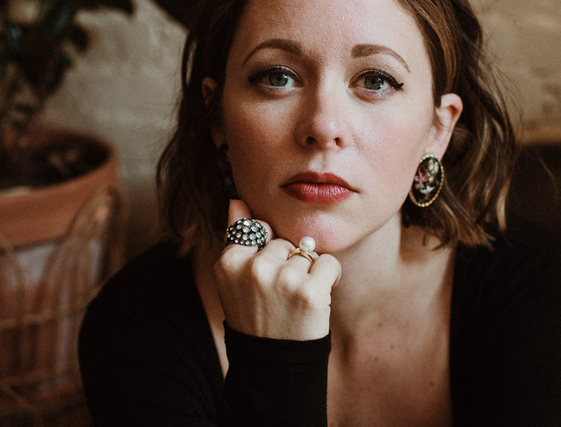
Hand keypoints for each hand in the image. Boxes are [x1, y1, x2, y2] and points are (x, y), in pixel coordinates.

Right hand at [213, 199, 341, 340]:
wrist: (273, 364)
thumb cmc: (256, 314)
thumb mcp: (234, 278)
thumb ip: (236, 236)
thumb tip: (236, 200)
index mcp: (229, 262)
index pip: (259, 229)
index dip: (268, 254)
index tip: (263, 279)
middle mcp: (253, 268)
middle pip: (285, 241)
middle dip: (288, 263)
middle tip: (279, 296)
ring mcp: (282, 280)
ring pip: (307, 252)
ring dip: (308, 272)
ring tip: (294, 301)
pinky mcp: (309, 292)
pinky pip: (329, 263)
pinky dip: (329, 278)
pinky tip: (315, 299)